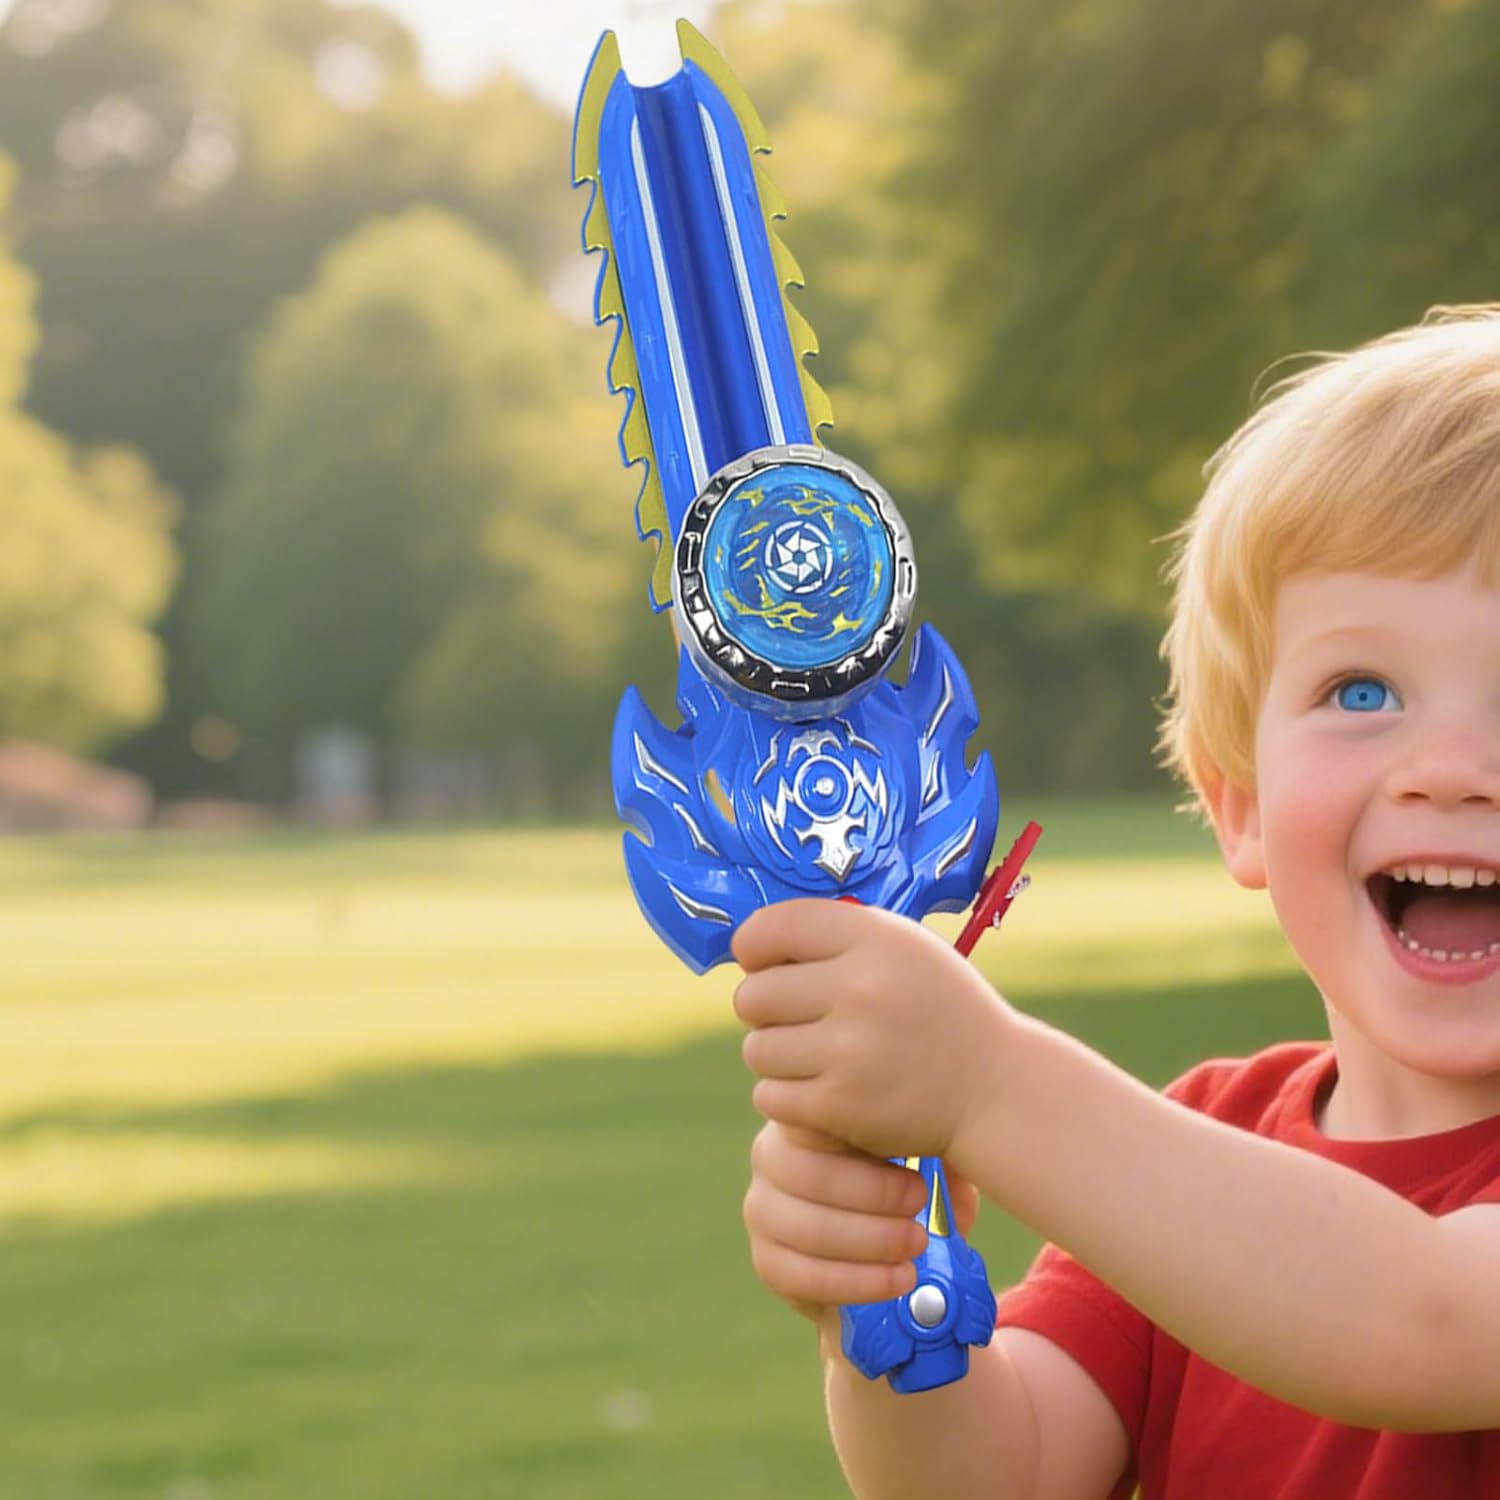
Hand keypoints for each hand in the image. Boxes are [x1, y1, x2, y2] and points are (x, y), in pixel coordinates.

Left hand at [732, 898, 1015, 1166]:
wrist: (995, 1087)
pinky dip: (786, 1099)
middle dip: (765, 1009)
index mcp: (875, 939)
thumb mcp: (902, 947)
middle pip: (753, 995)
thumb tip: (745, 946)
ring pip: (757, 1049)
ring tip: (814, 1057)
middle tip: (797, 1019)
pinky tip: (819, 1092)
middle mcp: (860, 989)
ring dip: (776, 1056)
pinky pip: (770, 1098)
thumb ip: (834, 936)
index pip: (772, 928)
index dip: (754, 947)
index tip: (764, 963)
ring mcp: (850, 1051)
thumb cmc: (937, 1009)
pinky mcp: (842, 1107)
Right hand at [743, 1120, 980, 1331]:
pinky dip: (855, 1282)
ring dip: (868, 1240)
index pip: (816, 1115)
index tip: (915, 1164)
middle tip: (919, 1206)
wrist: (875, 1251)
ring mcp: (761, 1209)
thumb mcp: (923, 1156)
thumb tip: (953, 1169)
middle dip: (872, 1194)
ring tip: (916, 1245)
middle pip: (807, 1173)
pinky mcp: (766, 1260)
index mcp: (804, 1116)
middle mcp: (771, 1156)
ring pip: (806, 1227)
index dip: (863, 1139)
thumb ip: (935, 1150)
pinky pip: (801, 1274)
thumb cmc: (901, 1184)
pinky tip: (895, 1280)